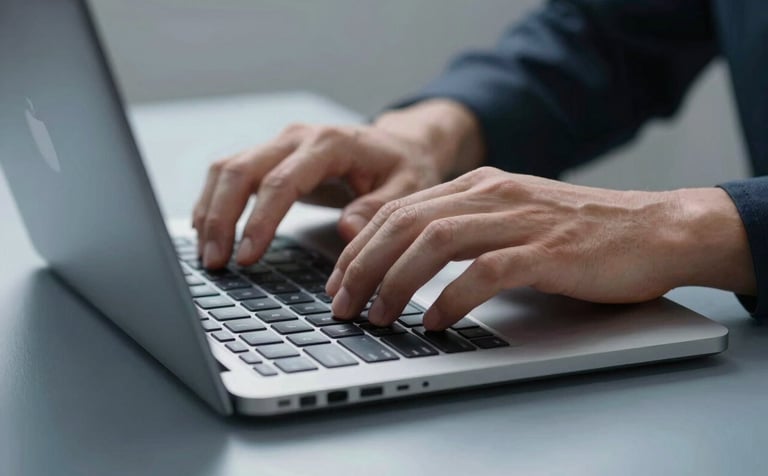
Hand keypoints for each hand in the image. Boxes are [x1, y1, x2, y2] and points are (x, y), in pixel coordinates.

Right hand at [191, 99, 483, 267]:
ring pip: (227, 169)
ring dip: (211, 211)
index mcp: (330, 143)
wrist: (399, 144)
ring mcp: (280, 144)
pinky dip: (214, 202)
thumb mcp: (407, 188)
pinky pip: (231, 174)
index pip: (281, 181)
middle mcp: (297, 137)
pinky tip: (208, 232)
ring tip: (208, 255)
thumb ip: (378, 208)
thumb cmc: (404, 167)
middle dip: (221, 218)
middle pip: (241, 170)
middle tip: (216, 262)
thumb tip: (348, 230)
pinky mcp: (271, 156)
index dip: (260, 220)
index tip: (248, 256)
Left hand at [326, 167, 754, 329]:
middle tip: (342, 304)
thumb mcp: (510, 217)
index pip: (399, 209)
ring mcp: (520, 219)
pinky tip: (436, 322)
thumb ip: (463, 227)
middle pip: (405, 223)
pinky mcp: (548, 251)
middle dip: (363, 266)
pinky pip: (485, 272)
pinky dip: (452, 298)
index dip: (360, 246)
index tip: (339, 280)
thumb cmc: (579, 233)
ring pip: (435, 242)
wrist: (653, 229)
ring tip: (378, 316)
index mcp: (479, 185)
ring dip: (396, 282)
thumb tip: (406, 259)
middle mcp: (492, 194)